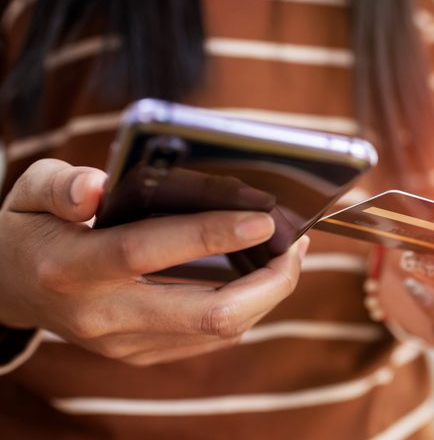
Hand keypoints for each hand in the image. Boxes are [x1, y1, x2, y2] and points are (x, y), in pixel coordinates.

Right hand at [0, 159, 308, 365]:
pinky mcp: (142, 353)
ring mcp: (125, 343)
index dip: (210, 234)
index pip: (148, 251)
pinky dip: (247, 307)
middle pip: (207, 315)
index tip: (264, 218)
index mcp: (74, 267)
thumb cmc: (32, 228)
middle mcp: (103, 315)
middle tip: (298, 244)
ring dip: (267, 294)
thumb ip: (63, 186)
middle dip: (269, 283)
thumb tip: (100, 186)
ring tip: (292, 253)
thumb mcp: (31, 191)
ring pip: (219, 333)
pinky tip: (262, 275)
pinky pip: (210, 338)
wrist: (10, 289)